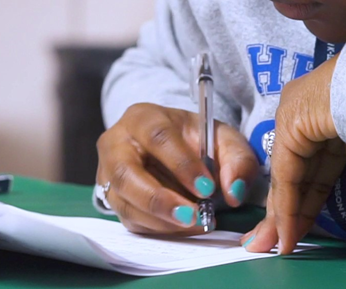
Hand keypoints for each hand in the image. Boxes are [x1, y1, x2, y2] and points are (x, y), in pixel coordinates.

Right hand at [96, 102, 258, 234]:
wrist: (175, 148)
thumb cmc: (196, 140)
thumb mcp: (223, 139)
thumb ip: (237, 160)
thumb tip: (234, 192)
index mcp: (143, 117)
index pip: (157, 136)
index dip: (181, 163)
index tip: (207, 188)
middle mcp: (117, 143)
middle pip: (127, 173)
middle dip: (161, 200)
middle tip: (194, 215)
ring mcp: (108, 173)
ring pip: (125, 201)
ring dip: (161, 219)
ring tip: (195, 223)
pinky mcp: (111, 199)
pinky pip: (129, 219)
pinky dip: (158, 228)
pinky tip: (183, 227)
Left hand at [241, 56, 345, 259]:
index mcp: (332, 119)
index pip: (313, 170)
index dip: (306, 206)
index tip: (297, 235)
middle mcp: (308, 115)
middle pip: (294, 175)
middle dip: (285, 213)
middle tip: (273, 245)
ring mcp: (295, 115)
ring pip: (286, 175)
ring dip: (279, 214)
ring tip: (270, 246)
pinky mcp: (289, 123)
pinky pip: (286, 172)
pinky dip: (285, 205)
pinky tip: (283, 232)